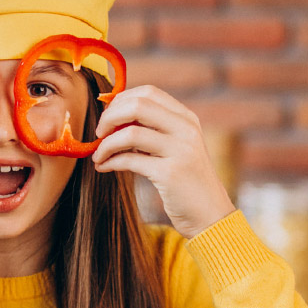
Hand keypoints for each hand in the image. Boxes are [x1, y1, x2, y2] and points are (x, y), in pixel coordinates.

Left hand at [91, 85, 234, 238]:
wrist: (209, 215)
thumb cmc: (185, 182)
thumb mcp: (176, 148)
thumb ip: (153, 131)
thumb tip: (111, 118)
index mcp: (187, 119)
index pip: (148, 92)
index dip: (121, 100)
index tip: (108, 117)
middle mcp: (186, 130)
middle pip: (138, 106)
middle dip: (110, 117)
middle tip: (98, 133)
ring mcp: (181, 150)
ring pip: (131, 133)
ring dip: (106, 144)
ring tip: (98, 155)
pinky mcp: (170, 174)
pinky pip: (129, 160)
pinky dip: (110, 162)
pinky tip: (103, 167)